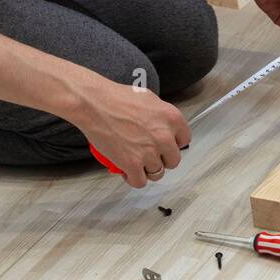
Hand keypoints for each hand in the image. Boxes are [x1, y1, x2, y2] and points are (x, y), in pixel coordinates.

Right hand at [76, 78, 190, 187]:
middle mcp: (164, 136)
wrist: (94, 104)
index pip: (184, 140)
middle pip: (173, 160)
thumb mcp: (149, 99)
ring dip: (147, 170)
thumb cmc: (116, 98)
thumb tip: (163, 126)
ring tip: (135, 161)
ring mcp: (149, 152)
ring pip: (157, 173)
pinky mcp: (132, 164)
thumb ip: (161, 116)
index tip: (164, 145)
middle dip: (161, 158)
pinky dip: (132, 178)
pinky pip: (139, 182)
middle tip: (148, 153)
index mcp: (172, 118)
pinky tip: (126, 170)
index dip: (173, 144)